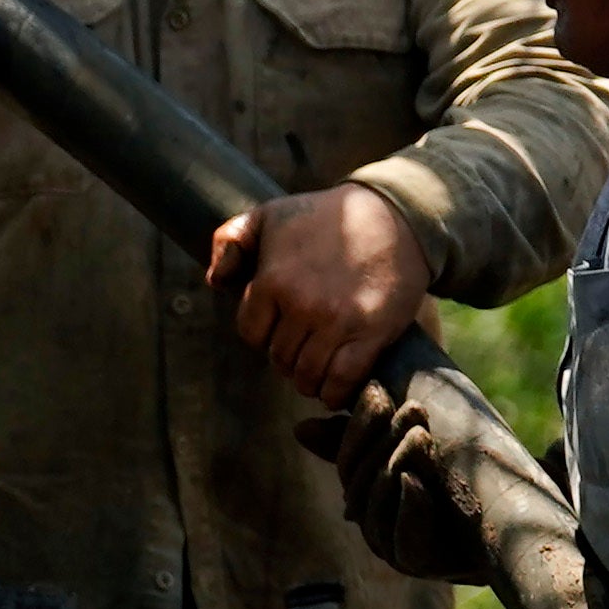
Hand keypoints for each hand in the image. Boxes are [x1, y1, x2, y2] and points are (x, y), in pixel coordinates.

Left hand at [207, 184, 430, 406]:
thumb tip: (214, 282)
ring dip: (309, 378)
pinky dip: (334, 393)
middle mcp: (302, 305)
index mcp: (272, 281)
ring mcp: (337, 322)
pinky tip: (335, 388)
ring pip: (307, 376)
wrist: (394, 216)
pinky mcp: (371, 335)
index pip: (251, 333)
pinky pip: (341, 382)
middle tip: (303, 346)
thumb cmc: (326, 216)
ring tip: (317, 367)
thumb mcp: (270, 215)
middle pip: (279, 358)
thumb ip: (231, 240)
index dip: (263, 333)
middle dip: (287, 356)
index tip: (280, 326)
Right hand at [294, 380, 491, 583]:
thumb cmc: (456, 485)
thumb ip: (366, 439)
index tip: (379, 389)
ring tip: (422, 435)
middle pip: (361, 480)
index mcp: (365, 492)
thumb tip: (299, 430)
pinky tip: (416, 481)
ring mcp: (392, 546)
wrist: (506, 530)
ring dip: (399, 466)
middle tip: (413, 409)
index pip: (347, 457)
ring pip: (379, 506)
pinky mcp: (419, 565)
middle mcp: (372, 521)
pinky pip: (403, 539)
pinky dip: (408, 508)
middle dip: (384, 440)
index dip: (359, 424)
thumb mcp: (415, 451)